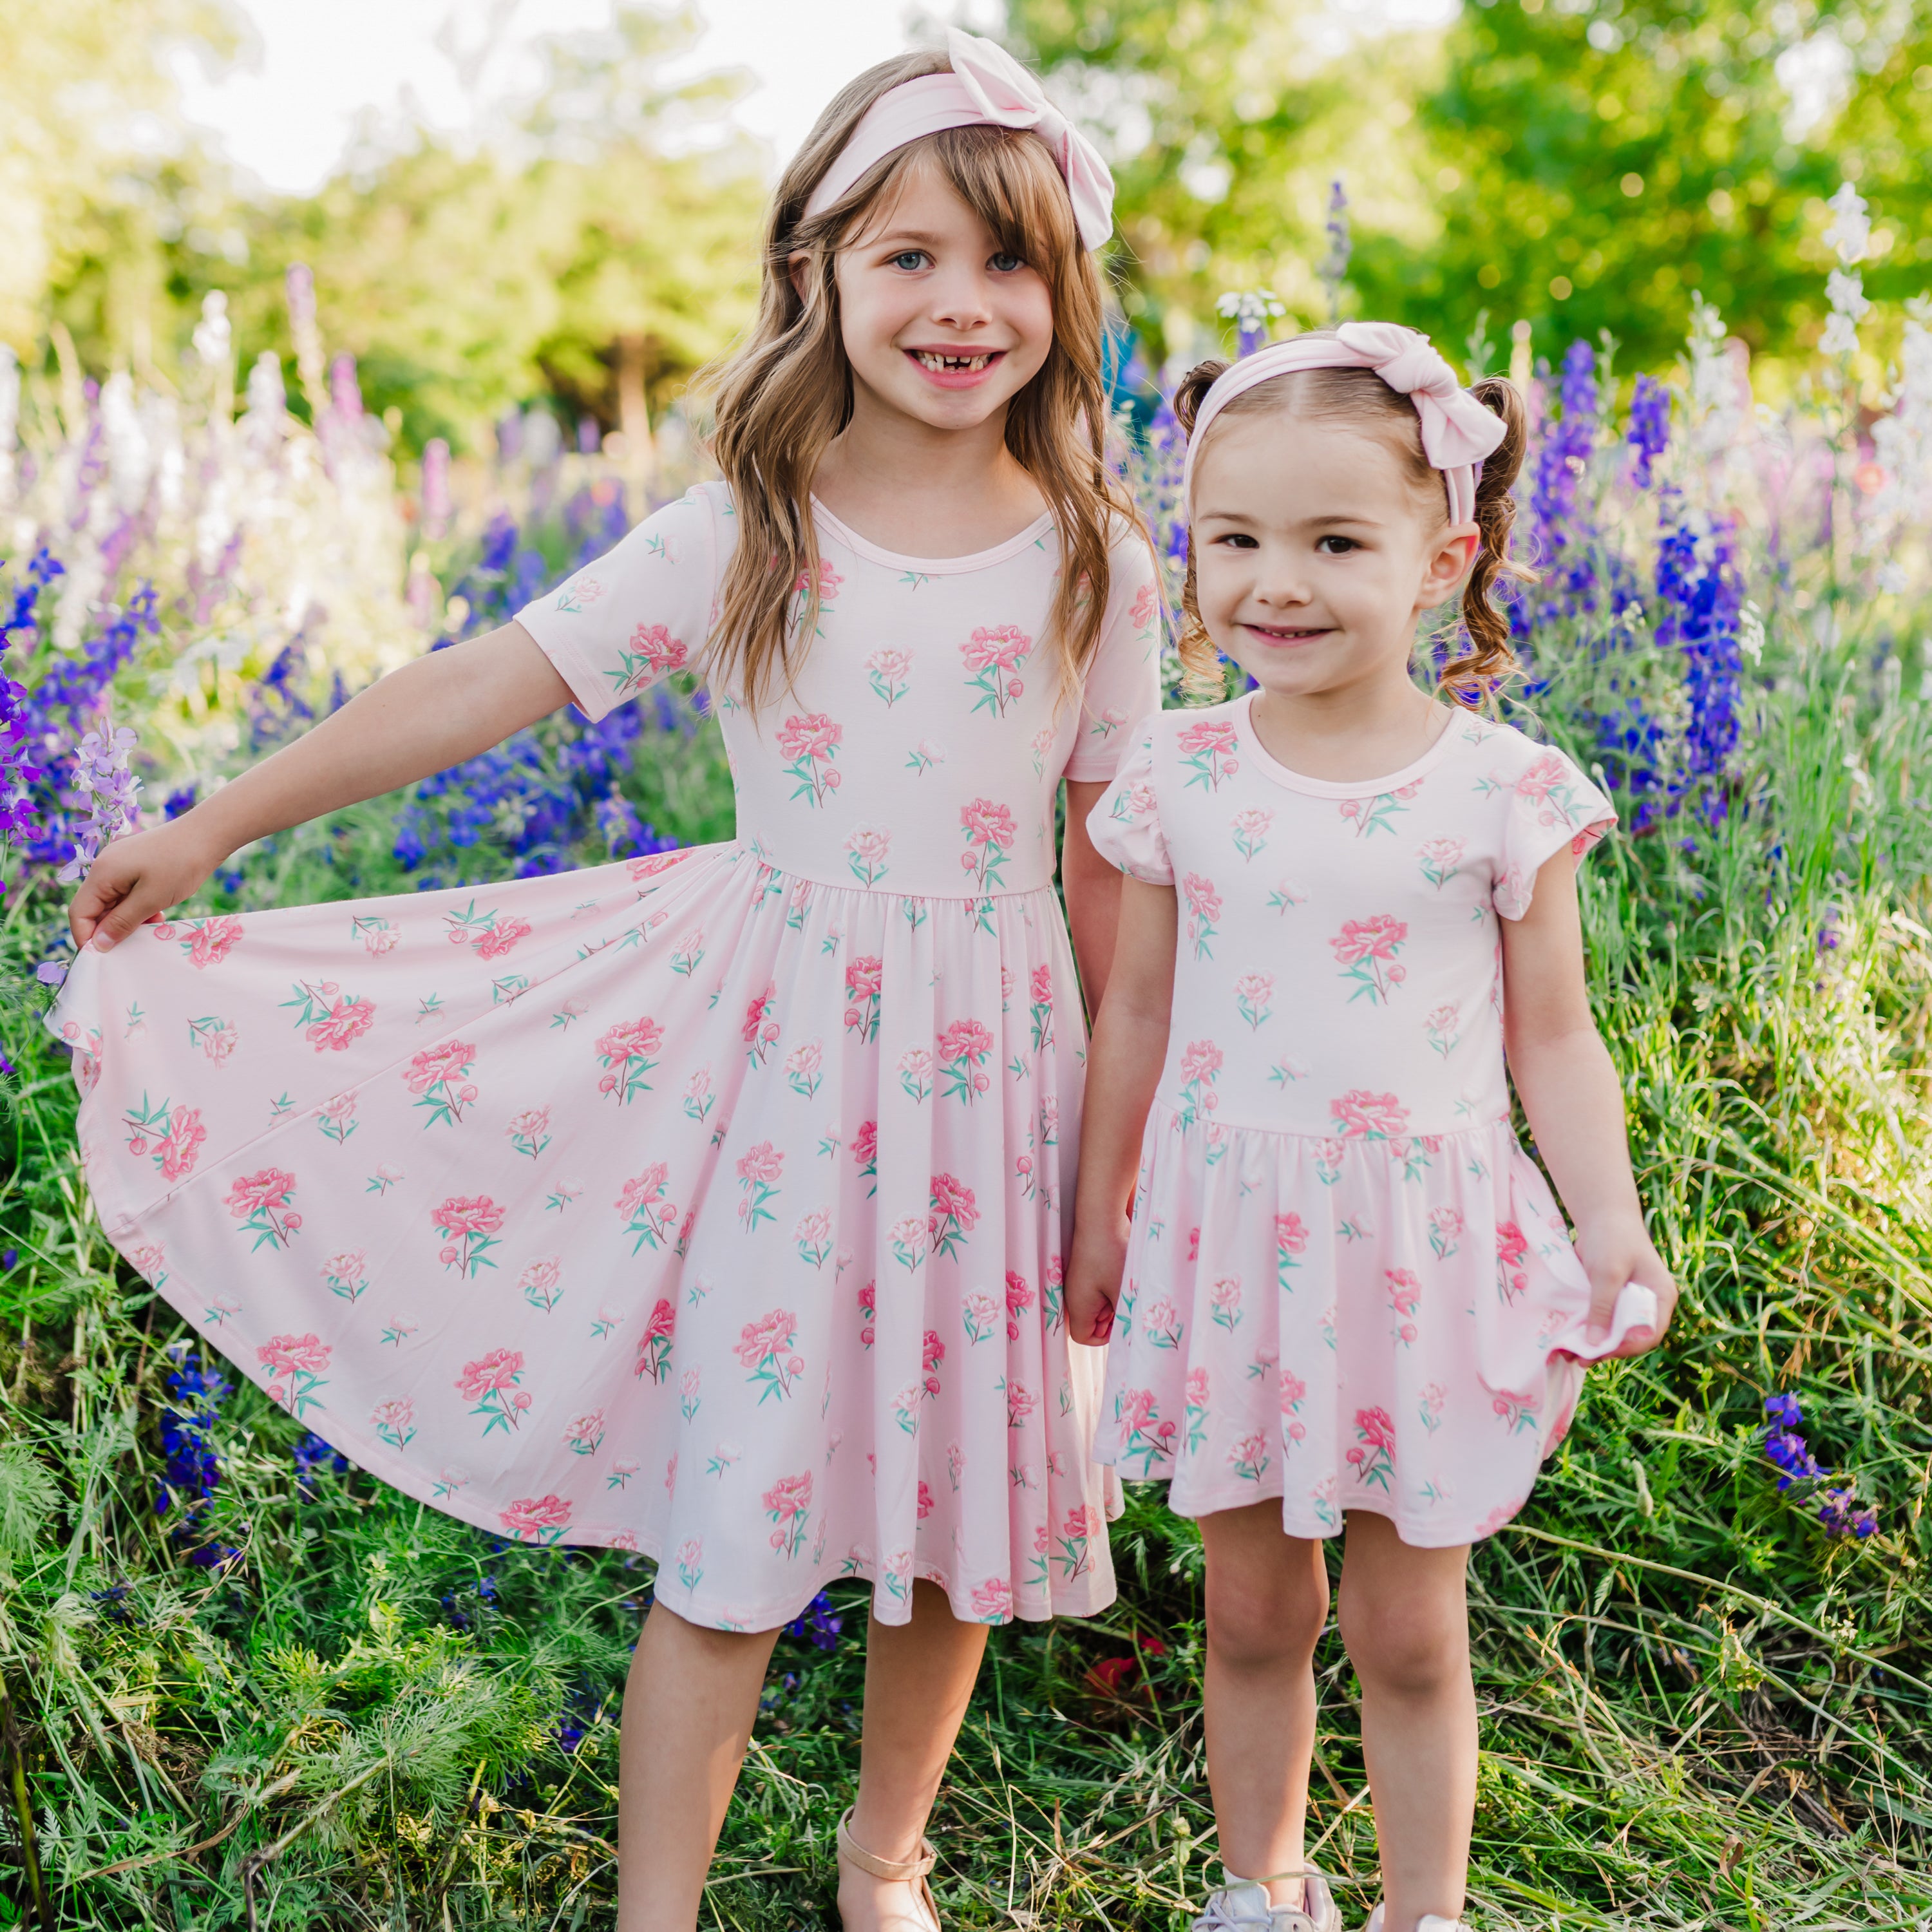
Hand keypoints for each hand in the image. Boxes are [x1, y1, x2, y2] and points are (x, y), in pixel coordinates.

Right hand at [68, 817, 224, 953]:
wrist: (208, 834)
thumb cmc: (181, 865)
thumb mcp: (151, 899)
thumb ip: (122, 922)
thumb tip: (98, 945)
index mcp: (102, 873)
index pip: (79, 913)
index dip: (86, 937)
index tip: (103, 958)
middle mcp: (105, 867)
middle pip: (95, 908)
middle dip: (111, 929)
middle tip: (135, 943)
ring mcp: (120, 864)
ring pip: (113, 903)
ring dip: (128, 919)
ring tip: (152, 926)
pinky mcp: (135, 865)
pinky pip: (127, 893)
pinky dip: (138, 907)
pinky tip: (157, 913)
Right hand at [1064, 1213, 1129, 1345]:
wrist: (1102, 1216)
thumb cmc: (1111, 1254)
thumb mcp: (1122, 1290)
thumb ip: (1124, 1316)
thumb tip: (1129, 1330)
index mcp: (1078, 1305)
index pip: (1083, 1337)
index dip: (1103, 1337)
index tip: (1119, 1321)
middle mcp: (1074, 1295)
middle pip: (1091, 1321)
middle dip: (1111, 1317)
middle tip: (1123, 1300)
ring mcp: (1080, 1280)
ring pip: (1097, 1304)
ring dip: (1113, 1300)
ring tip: (1124, 1284)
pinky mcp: (1088, 1268)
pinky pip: (1099, 1288)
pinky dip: (1111, 1286)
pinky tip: (1122, 1273)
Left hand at [1573, 1212, 1677, 1358]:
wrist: (1602, 1214)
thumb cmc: (1612, 1239)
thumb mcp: (1607, 1273)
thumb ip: (1603, 1307)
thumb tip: (1595, 1343)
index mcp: (1660, 1297)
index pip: (1649, 1333)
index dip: (1626, 1347)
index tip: (1600, 1352)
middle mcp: (1649, 1304)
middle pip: (1630, 1337)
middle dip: (1605, 1349)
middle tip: (1578, 1358)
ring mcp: (1630, 1302)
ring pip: (1614, 1331)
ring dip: (1593, 1343)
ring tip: (1567, 1353)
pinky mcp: (1612, 1298)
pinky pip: (1602, 1319)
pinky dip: (1587, 1329)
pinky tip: (1568, 1337)